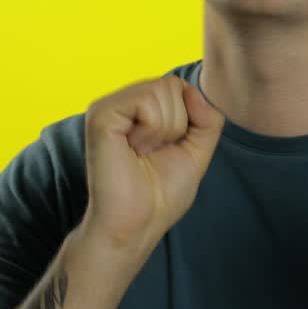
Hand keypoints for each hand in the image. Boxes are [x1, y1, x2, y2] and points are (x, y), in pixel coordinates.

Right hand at [82, 75, 224, 257]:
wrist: (136, 224)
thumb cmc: (161, 195)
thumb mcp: (197, 152)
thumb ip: (206, 119)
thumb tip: (191, 90)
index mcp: (140, 109)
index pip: (179, 87)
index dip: (188, 118)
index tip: (168, 149)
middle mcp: (122, 103)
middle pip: (173, 84)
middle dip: (178, 124)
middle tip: (152, 153)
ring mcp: (109, 106)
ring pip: (162, 89)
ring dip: (165, 129)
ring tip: (142, 153)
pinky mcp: (101, 114)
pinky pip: (147, 101)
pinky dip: (151, 129)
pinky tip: (133, 150)